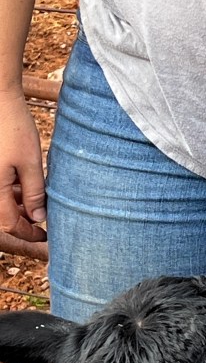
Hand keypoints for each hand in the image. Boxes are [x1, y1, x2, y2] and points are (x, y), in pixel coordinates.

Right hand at [0, 89, 46, 243]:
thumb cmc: (13, 126)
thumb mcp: (31, 162)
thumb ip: (35, 193)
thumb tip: (38, 219)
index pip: (10, 224)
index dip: (28, 233)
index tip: (45, 236)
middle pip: (3, 214)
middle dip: (24, 218)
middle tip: (44, 215)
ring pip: (1, 199)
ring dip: (19, 203)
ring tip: (38, 196)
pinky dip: (11, 188)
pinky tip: (26, 180)